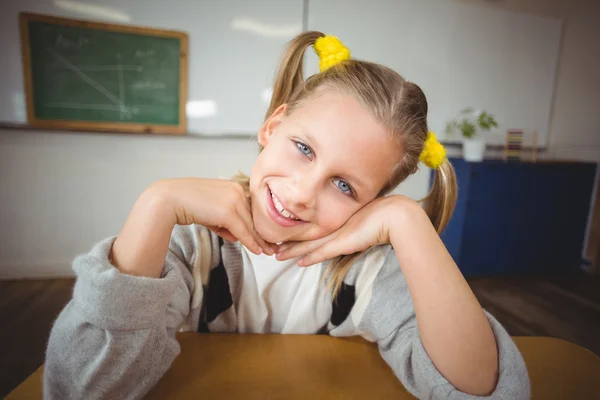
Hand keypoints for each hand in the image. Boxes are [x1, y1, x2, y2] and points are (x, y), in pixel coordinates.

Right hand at [153, 178, 275, 254]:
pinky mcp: (228, 212)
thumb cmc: (187, 203)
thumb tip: (238, 236)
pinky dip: (251, 242)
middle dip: (263, 234)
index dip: (258, 225)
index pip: (249, 209)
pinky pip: (243, 231)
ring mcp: (233, 200)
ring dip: (259, 241)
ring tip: (268, 252)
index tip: (266, 236)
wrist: (169, 199)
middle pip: (253, 217)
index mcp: (234, 186)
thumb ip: (226, 221)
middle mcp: (237, 190)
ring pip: (250, 226)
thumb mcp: (211, 211)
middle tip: (273, 246)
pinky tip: (258, 251)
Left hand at [275, 195, 412, 265]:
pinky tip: (298, 262)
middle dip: (287, 240)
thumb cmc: (385, 216)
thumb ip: (355, 224)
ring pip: (309, 244)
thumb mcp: (365, 218)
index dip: (296, 230)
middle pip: (305, 234)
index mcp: (336, 218)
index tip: (283, 233)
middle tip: (270, 243)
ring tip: (276, 254)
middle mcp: (333, 225)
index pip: (311, 226)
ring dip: (292, 250)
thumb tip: (351, 228)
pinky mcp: (342, 243)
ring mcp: (337, 234)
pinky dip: (309, 257)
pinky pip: (322, 252)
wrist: (395, 216)